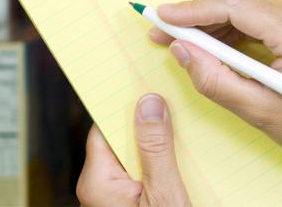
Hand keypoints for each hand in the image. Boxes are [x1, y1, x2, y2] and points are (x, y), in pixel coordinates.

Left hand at [76, 94, 190, 206]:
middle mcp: (100, 187)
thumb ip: (156, 150)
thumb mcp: (162, 193)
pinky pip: (142, 176)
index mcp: (97, 181)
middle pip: (123, 142)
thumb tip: (150, 104)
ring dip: (158, 149)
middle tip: (174, 107)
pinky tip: (182, 162)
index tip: (147, 86)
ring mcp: (113, 197)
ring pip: (135, 159)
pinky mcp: (127, 203)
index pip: (106, 127)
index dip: (127, 106)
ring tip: (184, 133)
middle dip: (149, 126)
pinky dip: (160, 167)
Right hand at [150, 0, 281, 182]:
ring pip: (252, 6)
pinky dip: (238, 27)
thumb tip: (182, 49)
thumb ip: (215, 78)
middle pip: (241, 1)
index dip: (193, 9)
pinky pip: (266, 15)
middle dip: (199, 15)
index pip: (235, 5)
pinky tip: (217, 44)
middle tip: (164, 32)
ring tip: (184, 41)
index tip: (161, 17)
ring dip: (217, 21)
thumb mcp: (259, 113)